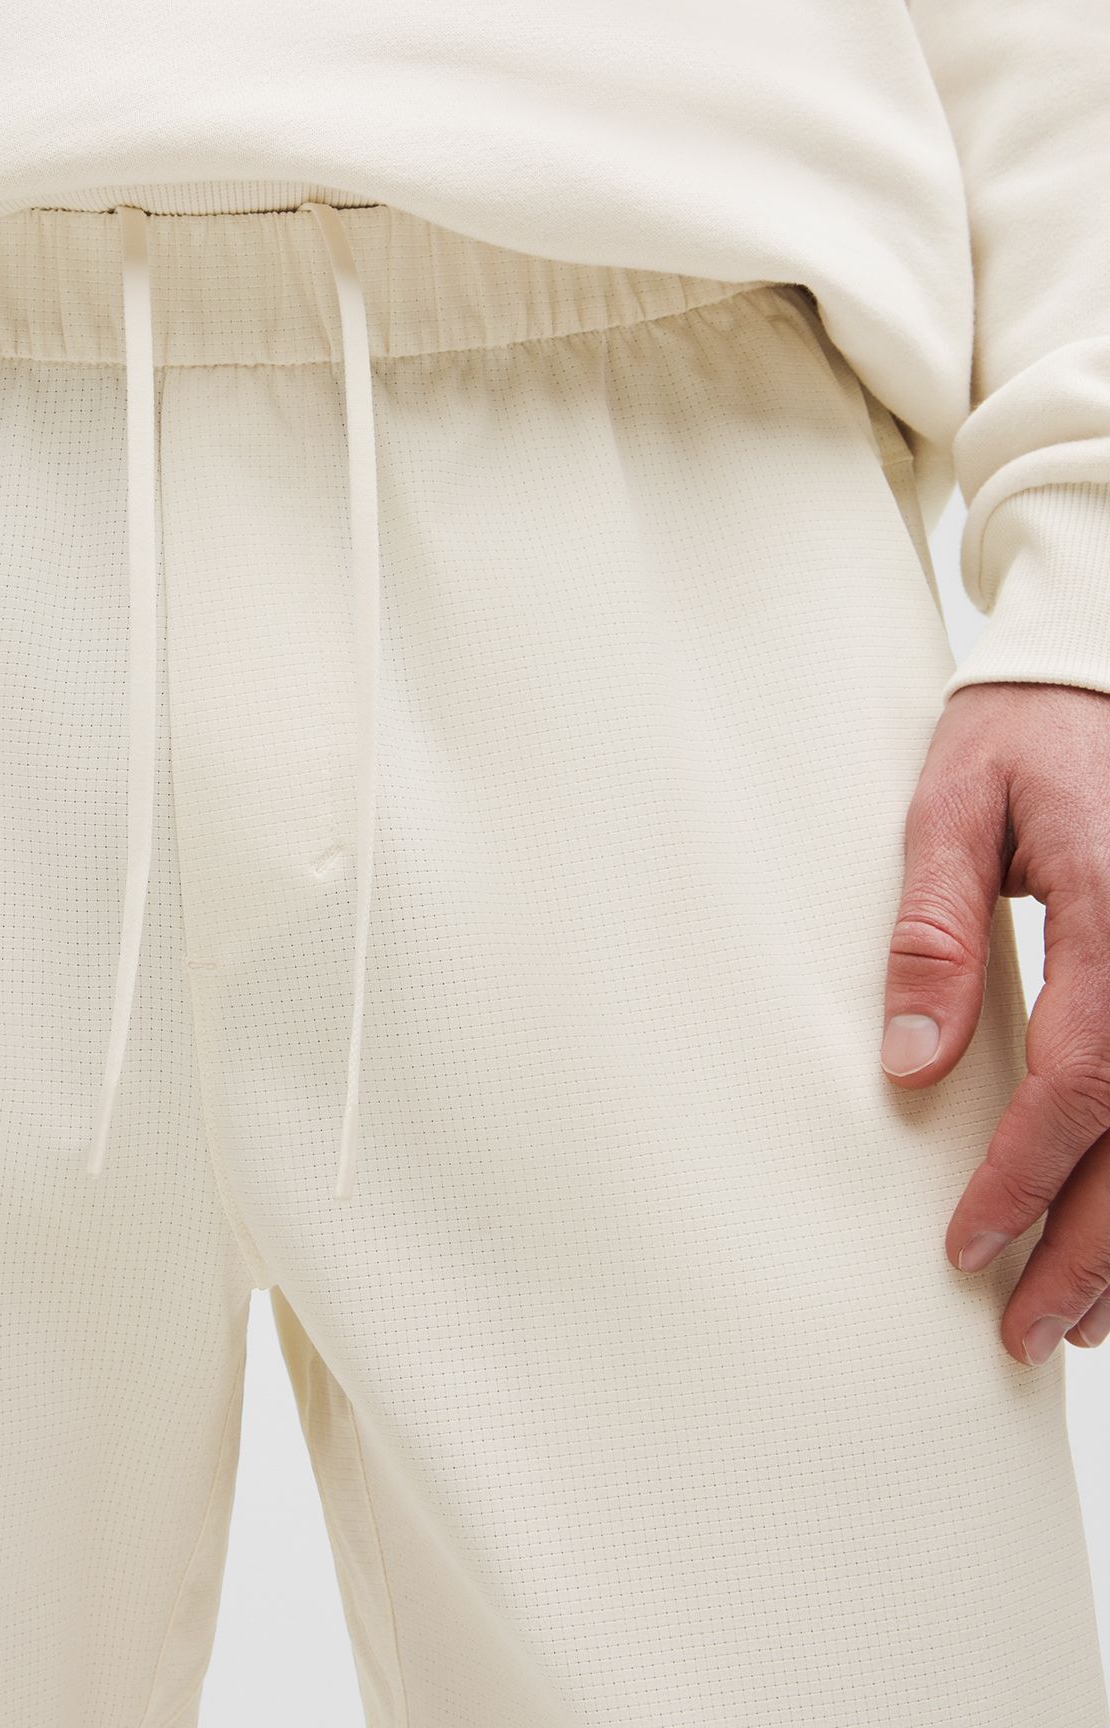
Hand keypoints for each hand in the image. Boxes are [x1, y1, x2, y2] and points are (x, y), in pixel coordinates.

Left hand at [883, 680, 1109, 1363]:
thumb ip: (931, 933)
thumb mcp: (950, 807)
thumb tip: (910, 1066)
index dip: (1027, 1179)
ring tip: (1078, 1325)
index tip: (968, 1245)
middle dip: (1091, 1251)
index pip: (1080, 1084)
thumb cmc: (1022, 732)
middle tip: (1023, 1334)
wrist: (1099, 668)